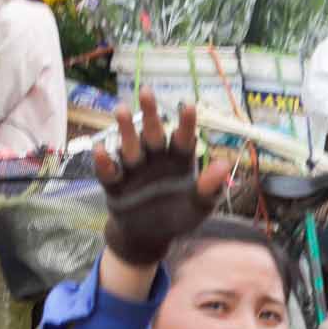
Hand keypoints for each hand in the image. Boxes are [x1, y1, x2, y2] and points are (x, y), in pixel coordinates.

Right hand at [92, 88, 228, 266]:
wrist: (151, 237)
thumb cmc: (180, 217)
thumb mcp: (200, 206)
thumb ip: (211, 187)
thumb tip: (225, 165)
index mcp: (179, 161)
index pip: (184, 139)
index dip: (186, 123)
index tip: (189, 105)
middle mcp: (155, 159)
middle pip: (153, 134)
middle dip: (150, 114)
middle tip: (147, 91)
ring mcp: (134, 170)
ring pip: (130, 147)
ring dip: (126, 130)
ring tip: (121, 110)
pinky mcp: (115, 185)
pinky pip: (109, 172)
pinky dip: (105, 162)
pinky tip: (102, 150)